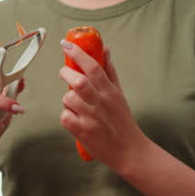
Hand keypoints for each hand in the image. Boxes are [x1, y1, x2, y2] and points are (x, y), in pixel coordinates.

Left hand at [57, 42, 146, 169]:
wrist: (129, 151)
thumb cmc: (123, 121)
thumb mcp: (119, 94)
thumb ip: (110, 72)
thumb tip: (105, 49)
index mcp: (111, 92)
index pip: (93, 68)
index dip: (78, 53)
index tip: (66, 45)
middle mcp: (101, 104)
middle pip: (79, 82)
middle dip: (66, 73)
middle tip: (65, 72)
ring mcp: (91, 119)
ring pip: (69, 99)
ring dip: (67, 98)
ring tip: (74, 102)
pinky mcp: (83, 132)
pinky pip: (65, 117)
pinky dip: (66, 115)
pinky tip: (75, 117)